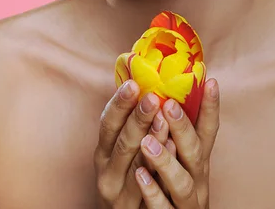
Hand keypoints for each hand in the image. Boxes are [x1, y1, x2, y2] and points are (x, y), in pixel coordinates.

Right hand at [94, 80, 176, 207]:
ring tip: (164, 119)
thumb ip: (132, 123)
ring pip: (136, 164)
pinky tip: (170, 151)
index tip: (133, 83)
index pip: (107, 123)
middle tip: (153, 97)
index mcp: (104, 150)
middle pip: (122, 141)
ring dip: (151, 140)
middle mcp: (107, 170)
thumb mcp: (122, 150)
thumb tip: (147, 81)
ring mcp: (119, 193)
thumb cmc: (127, 176)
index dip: (119, 103)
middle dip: (138, 117)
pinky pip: (148, 190)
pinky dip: (158, 170)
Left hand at [135, 78, 219, 207]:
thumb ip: (173, 133)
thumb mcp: (179, 159)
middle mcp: (197, 180)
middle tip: (167, 104)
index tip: (210, 81)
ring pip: (182, 183)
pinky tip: (140, 176)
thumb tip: (161, 92)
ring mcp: (187, 203)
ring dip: (165, 161)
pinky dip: (153, 193)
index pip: (208, 131)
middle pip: (195, 153)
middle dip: (183, 127)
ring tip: (147, 141)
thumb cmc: (169, 189)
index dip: (211, 108)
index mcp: (197, 161)